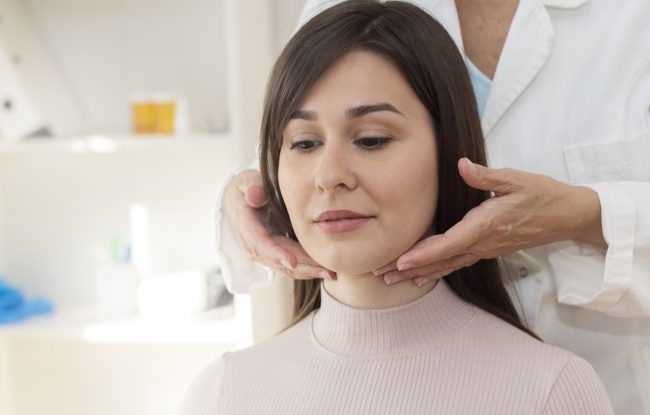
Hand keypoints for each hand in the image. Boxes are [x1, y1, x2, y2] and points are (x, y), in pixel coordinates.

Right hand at [223, 169, 335, 279]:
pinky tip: (326, 271)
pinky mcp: (274, 255)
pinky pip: (291, 266)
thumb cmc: (246, 188)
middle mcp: (253, 246)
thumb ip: (252, 188)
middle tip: (326, 271)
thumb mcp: (246, 183)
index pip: (260, 244)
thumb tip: (255, 194)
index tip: (291, 262)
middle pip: (278, 261)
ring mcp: (264, 253)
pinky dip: (308, 269)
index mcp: (247, 227)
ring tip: (331, 274)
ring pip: (286, 268)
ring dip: (309, 271)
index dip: (275, 253)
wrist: (239, 200)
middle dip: (303, 267)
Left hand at [374, 158, 604, 286]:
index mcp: (486, 225)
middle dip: (408, 268)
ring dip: (417, 273)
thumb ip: (486, 176)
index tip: (401, 262)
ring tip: (389, 280)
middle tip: (379, 274)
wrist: (567, 216)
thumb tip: (461, 165)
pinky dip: (436, 270)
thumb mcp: (517, 179)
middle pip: (440, 260)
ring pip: (446, 265)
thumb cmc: (542, 194)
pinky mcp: (487, 250)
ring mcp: (485, 250)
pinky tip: (421, 277)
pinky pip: (456, 263)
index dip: (424, 254)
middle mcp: (482, 243)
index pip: (449, 243)